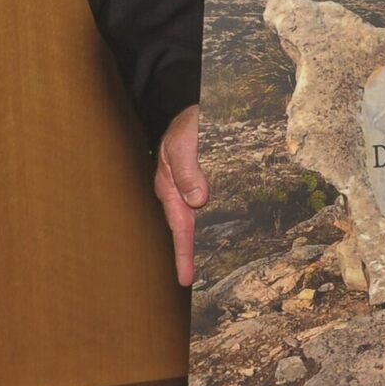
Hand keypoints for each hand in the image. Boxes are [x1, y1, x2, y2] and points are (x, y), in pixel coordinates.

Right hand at [154, 104, 207, 286]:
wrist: (184, 104)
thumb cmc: (183, 122)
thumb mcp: (183, 143)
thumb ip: (188, 170)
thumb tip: (199, 200)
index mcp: (170, 188)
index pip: (180, 227)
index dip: (183, 254)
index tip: (184, 279)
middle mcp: (177, 191)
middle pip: (183, 229)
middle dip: (185, 255)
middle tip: (188, 281)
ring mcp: (185, 186)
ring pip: (191, 220)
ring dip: (194, 241)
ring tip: (199, 266)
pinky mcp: (195, 179)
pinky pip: (199, 205)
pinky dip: (204, 221)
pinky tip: (214, 231)